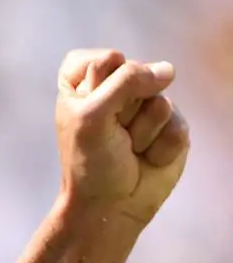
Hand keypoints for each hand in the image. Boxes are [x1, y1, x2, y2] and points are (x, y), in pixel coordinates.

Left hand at [53, 49, 189, 227]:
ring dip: (142, 131)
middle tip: (111, 134)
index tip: (87, 110)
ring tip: (129, 147)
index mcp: (85, 82)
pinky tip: (147, 158)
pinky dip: (160, 147)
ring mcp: (147, 105)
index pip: (103, 59)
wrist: (110, 204)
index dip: (100, 84)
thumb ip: (126, 82)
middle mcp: (117, 89)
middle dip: (123, 110)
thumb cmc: (91, 160)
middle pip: (137, 77)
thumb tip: (167, 70)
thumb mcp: (92, 116)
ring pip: (160, 101)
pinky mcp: (171, 125)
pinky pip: (177, 124)